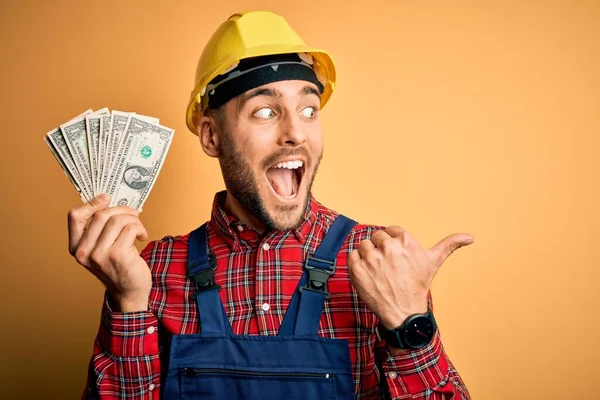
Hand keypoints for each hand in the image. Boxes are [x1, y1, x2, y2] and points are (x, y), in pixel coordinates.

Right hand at [68, 194, 150, 311]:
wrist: (129, 292)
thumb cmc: (118, 266)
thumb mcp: (102, 247)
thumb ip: (100, 229)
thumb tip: (108, 200)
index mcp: (77, 247)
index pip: (75, 216)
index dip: (92, 203)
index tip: (107, 198)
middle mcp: (84, 252)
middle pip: (101, 215)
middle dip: (122, 210)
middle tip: (134, 214)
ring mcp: (99, 254)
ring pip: (117, 220)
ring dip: (133, 219)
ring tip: (139, 228)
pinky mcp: (117, 255)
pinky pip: (130, 228)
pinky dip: (140, 228)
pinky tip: (142, 237)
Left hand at [348, 226, 473, 328]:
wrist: (404, 313)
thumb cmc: (418, 286)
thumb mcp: (434, 262)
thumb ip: (450, 244)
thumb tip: (471, 237)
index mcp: (405, 240)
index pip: (390, 230)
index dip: (392, 244)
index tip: (397, 258)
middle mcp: (388, 247)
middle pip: (376, 237)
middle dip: (381, 250)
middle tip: (389, 267)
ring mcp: (372, 258)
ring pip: (363, 245)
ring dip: (368, 256)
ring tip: (379, 271)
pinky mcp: (358, 269)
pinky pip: (352, 256)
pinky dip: (357, 264)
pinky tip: (368, 274)